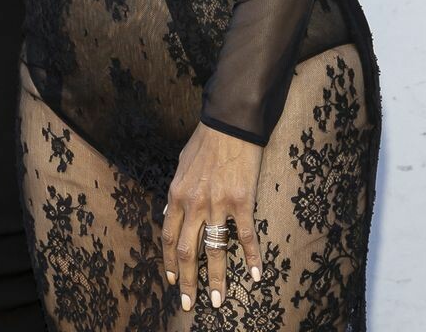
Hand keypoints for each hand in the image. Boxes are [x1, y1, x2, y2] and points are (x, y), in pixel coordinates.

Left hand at [159, 123, 264, 311]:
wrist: (230, 123)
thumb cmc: (205, 141)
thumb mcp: (181, 165)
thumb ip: (177, 191)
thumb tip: (170, 210)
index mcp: (177, 195)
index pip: (169, 237)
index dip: (169, 262)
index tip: (171, 280)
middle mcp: (195, 204)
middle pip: (187, 251)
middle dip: (187, 281)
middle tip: (189, 303)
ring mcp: (218, 204)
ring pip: (215, 250)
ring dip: (217, 278)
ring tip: (218, 299)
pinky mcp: (242, 202)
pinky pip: (247, 236)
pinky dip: (252, 258)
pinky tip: (256, 275)